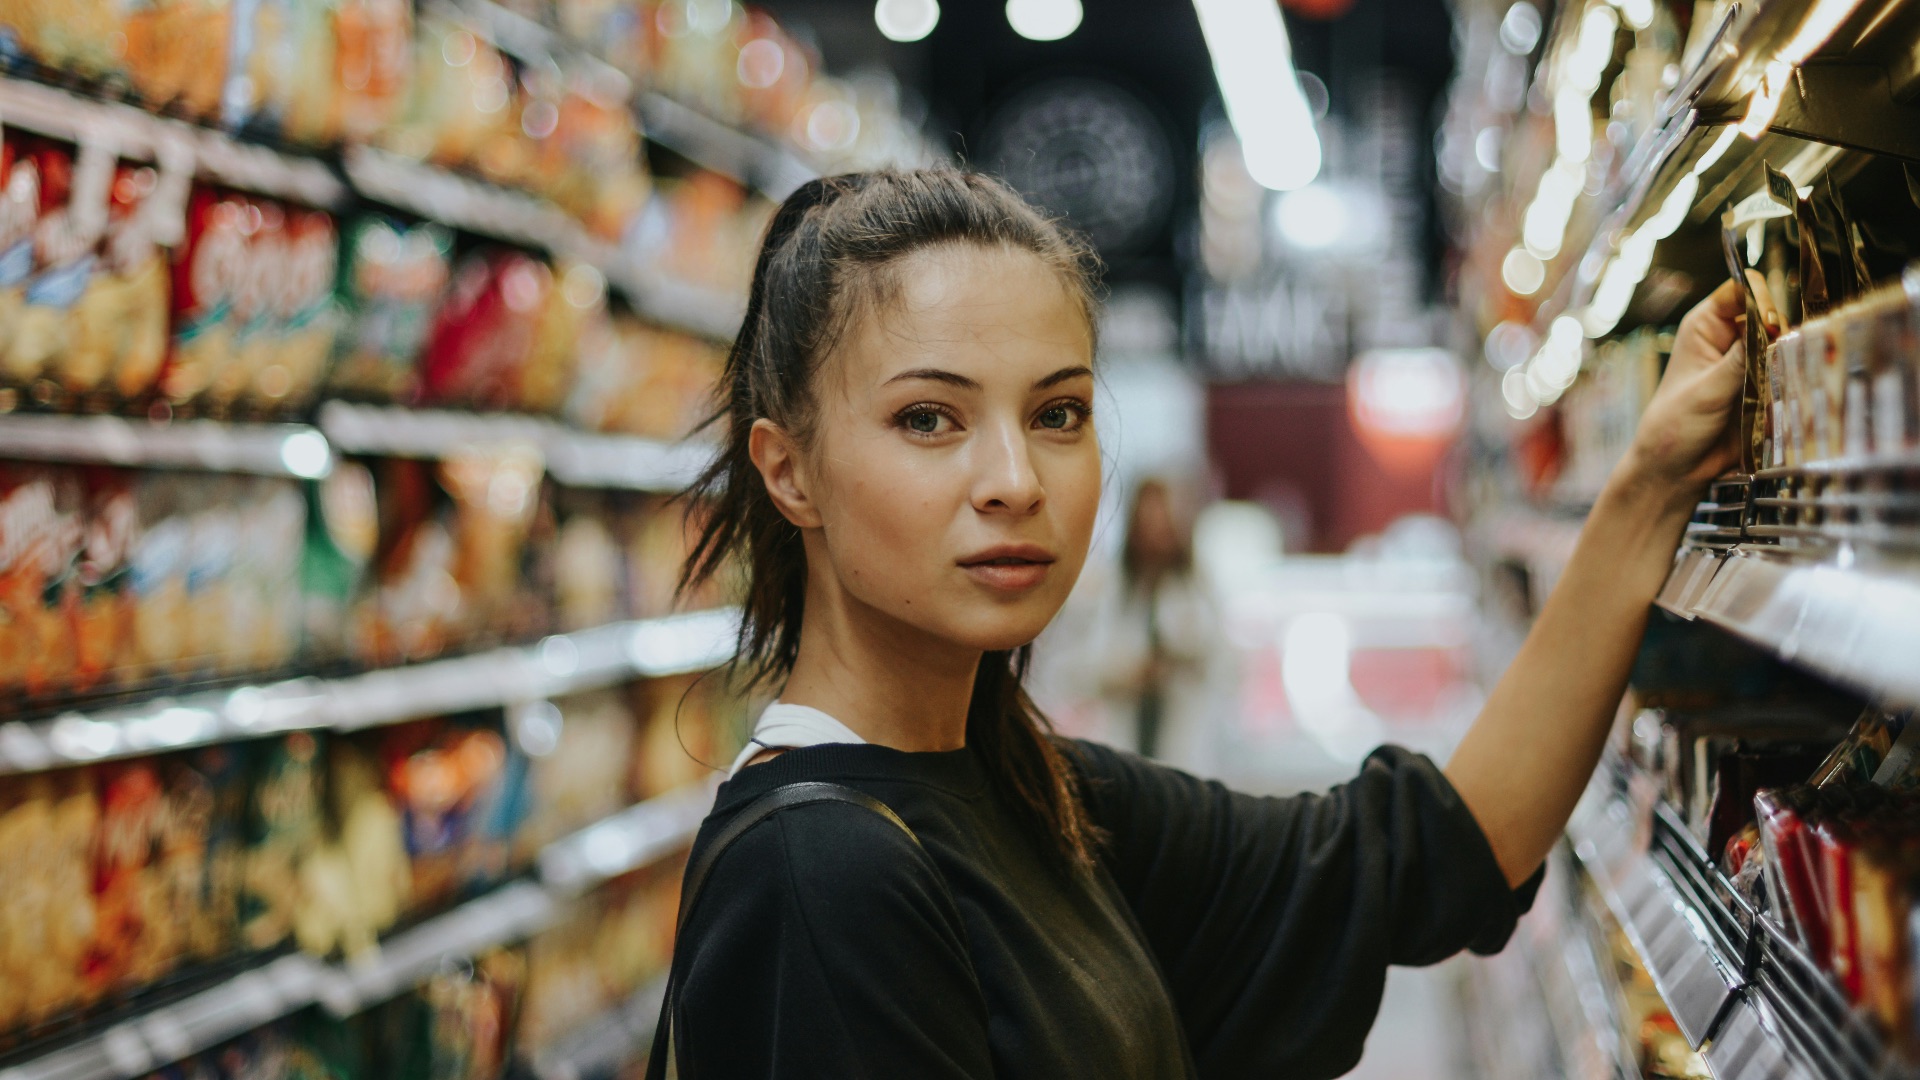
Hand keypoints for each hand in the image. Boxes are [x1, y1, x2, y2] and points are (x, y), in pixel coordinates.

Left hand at [1617, 271, 1780, 496]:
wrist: (1677, 470)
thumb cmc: (1675, 426)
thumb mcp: (1706, 391)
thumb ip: (1739, 360)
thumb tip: (1771, 329)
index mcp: (1705, 326)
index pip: (1741, 290)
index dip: (1760, 299)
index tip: (1770, 324)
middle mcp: (1730, 338)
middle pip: (1772, 315)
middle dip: (1782, 332)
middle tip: (1781, 357)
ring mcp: (1750, 362)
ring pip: (1786, 344)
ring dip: (1792, 358)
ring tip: (1787, 378)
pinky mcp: (1765, 386)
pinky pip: (1791, 372)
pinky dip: (1796, 379)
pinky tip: (1794, 392)